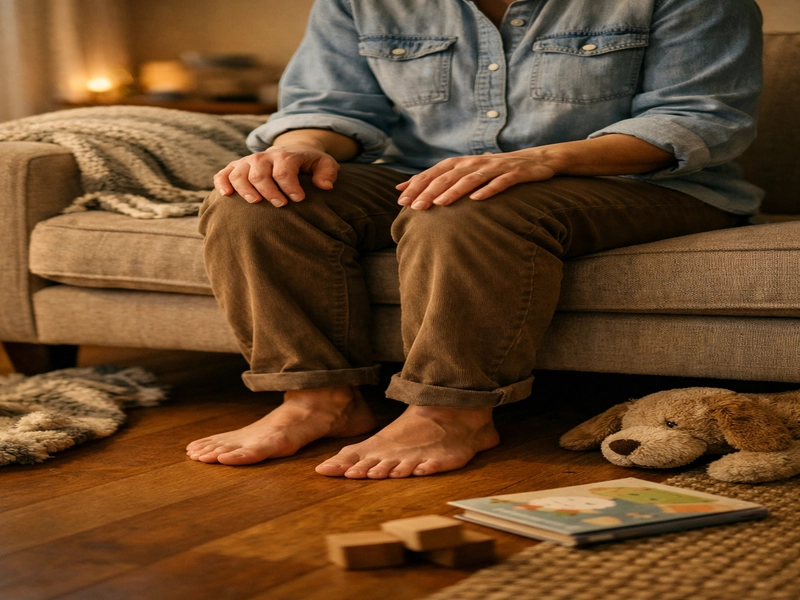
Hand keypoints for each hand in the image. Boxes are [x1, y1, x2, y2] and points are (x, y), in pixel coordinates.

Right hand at [214, 144, 339, 206]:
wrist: (291, 150)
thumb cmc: (309, 163)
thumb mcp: (325, 163)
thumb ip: (328, 173)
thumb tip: (325, 186)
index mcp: (285, 156)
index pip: (283, 171)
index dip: (290, 187)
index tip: (299, 199)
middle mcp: (264, 157)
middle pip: (259, 174)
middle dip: (269, 192)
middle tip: (281, 205)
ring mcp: (248, 162)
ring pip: (239, 174)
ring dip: (245, 190)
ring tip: (256, 202)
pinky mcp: (236, 168)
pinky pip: (223, 174)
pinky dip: (222, 183)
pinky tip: (227, 195)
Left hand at [395, 152, 555, 209]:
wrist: (534, 161)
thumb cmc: (492, 170)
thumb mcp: (463, 172)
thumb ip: (434, 179)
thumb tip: (401, 188)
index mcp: (461, 163)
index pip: (434, 173)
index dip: (418, 185)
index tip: (402, 201)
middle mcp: (475, 162)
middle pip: (448, 176)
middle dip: (431, 191)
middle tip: (416, 207)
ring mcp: (495, 167)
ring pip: (471, 179)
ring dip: (454, 191)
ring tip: (440, 204)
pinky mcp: (514, 173)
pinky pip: (500, 182)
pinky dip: (488, 190)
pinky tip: (477, 200)